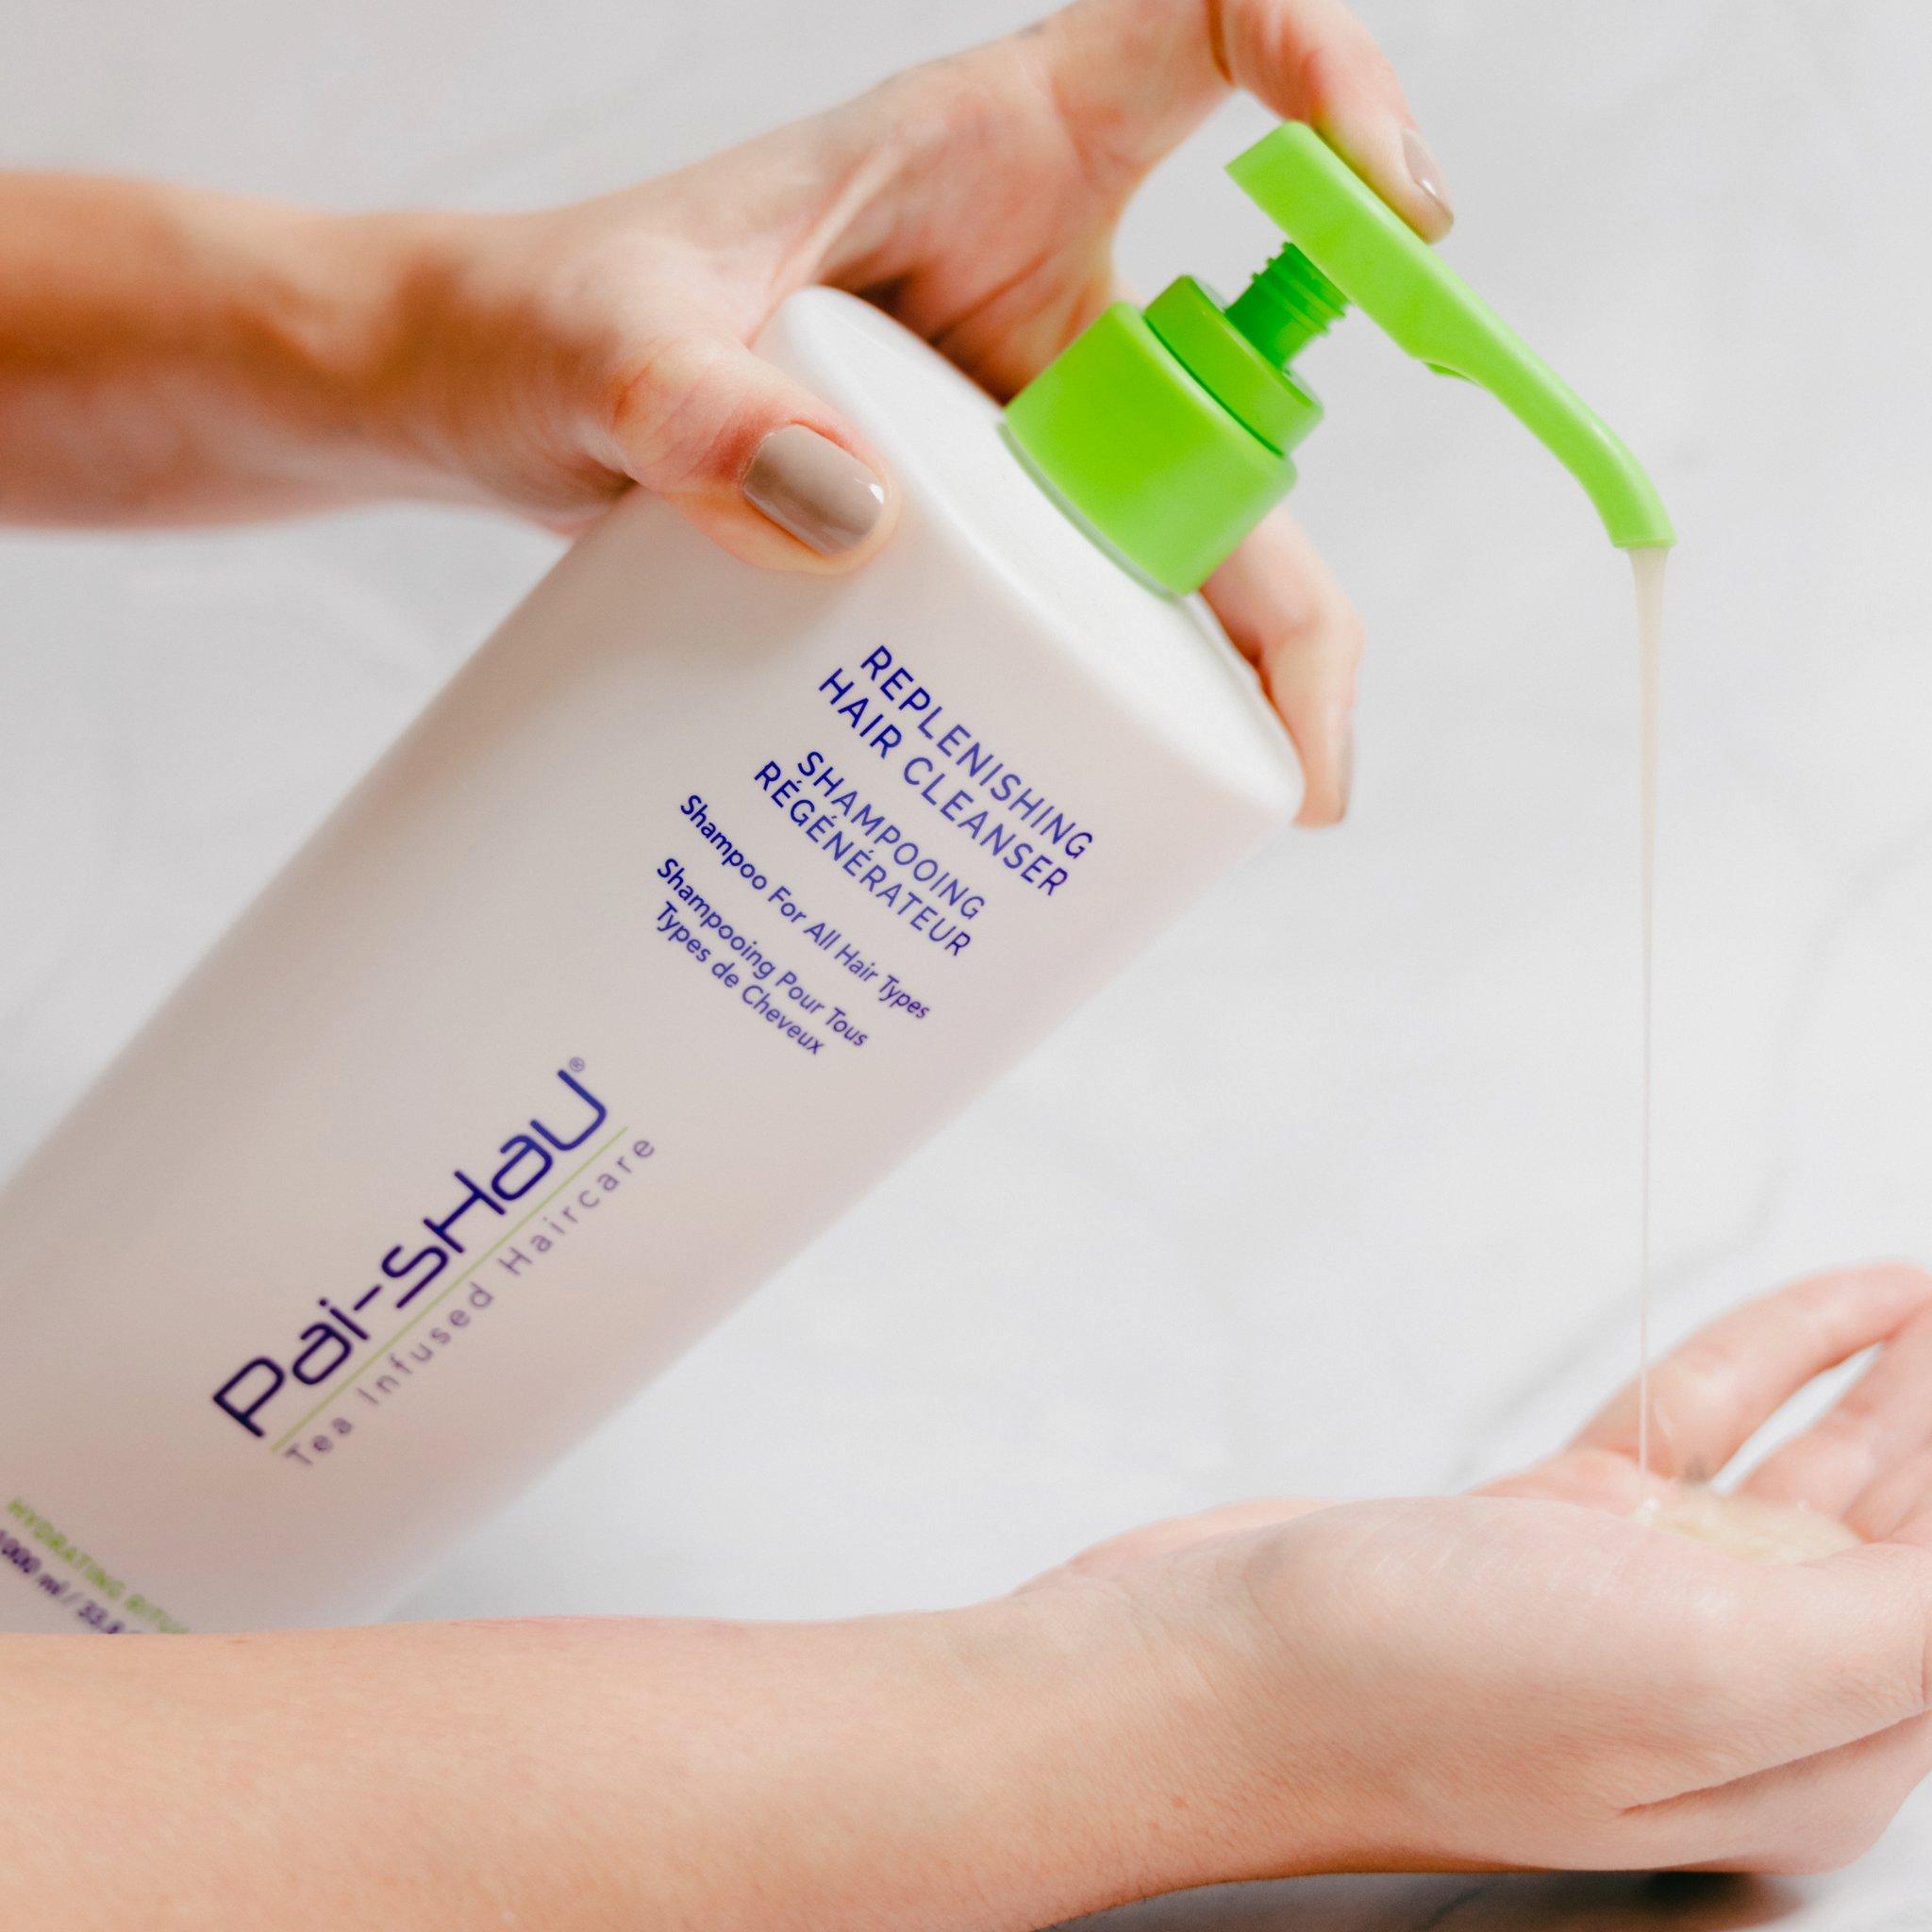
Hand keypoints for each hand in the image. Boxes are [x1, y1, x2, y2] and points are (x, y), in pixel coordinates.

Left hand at [378, 0, 1451, 823]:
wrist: (486, 401)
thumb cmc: (539, 319)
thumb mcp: (603, 343)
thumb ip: (691, 405)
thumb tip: (854, 519)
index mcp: (988, 151)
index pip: (1216, 40)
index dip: (1336, 83)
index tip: (1400, 209)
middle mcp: (1034, 281)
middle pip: (1239, 398)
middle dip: (1293, 569)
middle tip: (1299, 737)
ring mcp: (1013, 415)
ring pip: (1184, 526)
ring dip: (1247, 662)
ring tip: (1268, 804)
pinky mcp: (974, 516)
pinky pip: (1089, 598)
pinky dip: (1132, 693)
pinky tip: (1137, 798)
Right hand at [1030, 1262, 1931, 1878]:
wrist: (1208, 1664)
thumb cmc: (1419, 1698)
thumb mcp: (1703, 1671)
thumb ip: (1891, 1622)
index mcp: (1797, 1750)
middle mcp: (1731, 1680)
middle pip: (1902, 1534)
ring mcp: (1635, 1595)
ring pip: (1810, 1468)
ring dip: (1894, 1384)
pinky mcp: (1552, 1527)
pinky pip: (1696, 1425)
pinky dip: (1773, 1356)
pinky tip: (1836, 1308)